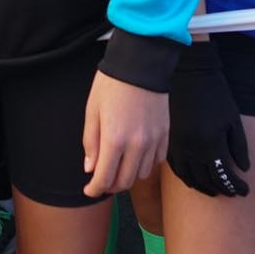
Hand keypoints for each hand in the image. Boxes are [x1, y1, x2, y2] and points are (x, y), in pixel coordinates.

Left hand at [82, 70, 167, 197]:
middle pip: (125, 181)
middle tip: (101, 179)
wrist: (141, 63)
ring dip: (129, 176)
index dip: (95, 189)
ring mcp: (154, 141)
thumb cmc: (111, 84)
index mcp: (114, 139)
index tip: (89, 190)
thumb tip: (90, 168)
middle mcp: (137, 145)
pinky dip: (145, 165)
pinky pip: (157, 161)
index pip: (105, 178)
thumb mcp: (92, 111)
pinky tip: (136, 156)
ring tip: (119, 166)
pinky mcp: (165, 135)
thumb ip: (91, 143)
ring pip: (142, 174)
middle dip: (110, 185)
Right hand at [165, 40, 249, 197]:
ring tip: (214, 190)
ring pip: (189, 178)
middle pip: (206, 180)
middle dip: (221, 189)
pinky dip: (186, 177)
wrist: (191, 75)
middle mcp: (192, 149)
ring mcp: (178, 146)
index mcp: (211, 144)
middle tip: (231, 191)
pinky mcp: (170, 140)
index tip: (245, 191)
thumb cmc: (216, 95)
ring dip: (203, 188)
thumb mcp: (233, 120)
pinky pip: (176, 167)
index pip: (223, 176)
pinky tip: (194, 179)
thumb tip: (243, 169)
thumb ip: (239, 147)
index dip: (235, 186)